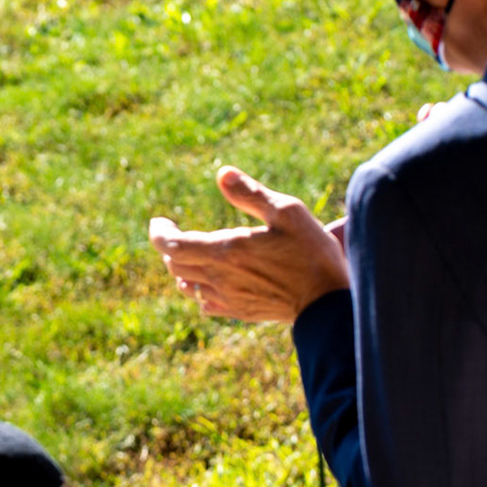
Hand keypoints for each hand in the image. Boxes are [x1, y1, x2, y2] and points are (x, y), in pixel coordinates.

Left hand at [149, 167, 350, 324]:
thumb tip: (222, 173)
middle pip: (175, 265)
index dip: (159, 233)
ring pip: (187, 285)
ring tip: (193, 254)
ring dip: (183, 268)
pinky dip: (199, 289)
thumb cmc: (311, 254)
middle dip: (171, 247)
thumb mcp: (287, 213)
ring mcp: (227, 299)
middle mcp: (219, 278)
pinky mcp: (238, 312)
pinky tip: (212, 280)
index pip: (171, 245)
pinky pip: (204, 303)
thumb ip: (250, 194)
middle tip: (177, 233)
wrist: (327, 304)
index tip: (160, 222)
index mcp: (225, 251)